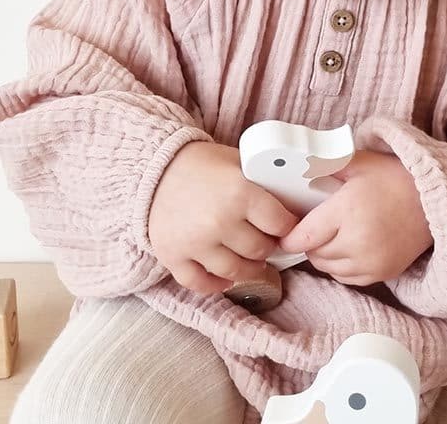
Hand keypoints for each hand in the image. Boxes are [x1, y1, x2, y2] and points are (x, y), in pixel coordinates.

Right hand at [149, 140, 298, 295]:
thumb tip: (292, 205)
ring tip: (249, 258)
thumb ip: (263, 184)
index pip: (280, 224)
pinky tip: (223, 276)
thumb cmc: (201, 163)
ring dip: (247, 267)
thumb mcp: (239, 162)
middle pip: (260, 250)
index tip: (287, 227)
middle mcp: (219, 221)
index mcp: (240, 193)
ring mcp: (195, 243)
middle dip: (267, 245)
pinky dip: (215, 284)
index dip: (287, 226)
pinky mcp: (173, 257)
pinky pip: (201, 284)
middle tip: (265, 239)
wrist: (154, 167)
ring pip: (236, 272)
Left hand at [277, 149, 432, 286]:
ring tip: (329, 236)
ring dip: (324, 256)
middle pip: (315, 254)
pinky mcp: (383, 273)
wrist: (434, 199)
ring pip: (330, 269)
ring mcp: (372, 261)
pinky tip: (346, 247)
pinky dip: (341, 267)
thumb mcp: (359, 162)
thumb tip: (298, 164)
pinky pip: (348, 278)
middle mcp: (358, 241)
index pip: (305, 236)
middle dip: (308, 243)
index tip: (284, 234)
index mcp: (347, 211)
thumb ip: (327, 164)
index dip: (289, 237)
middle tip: (311, 227)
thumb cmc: (396, 177)